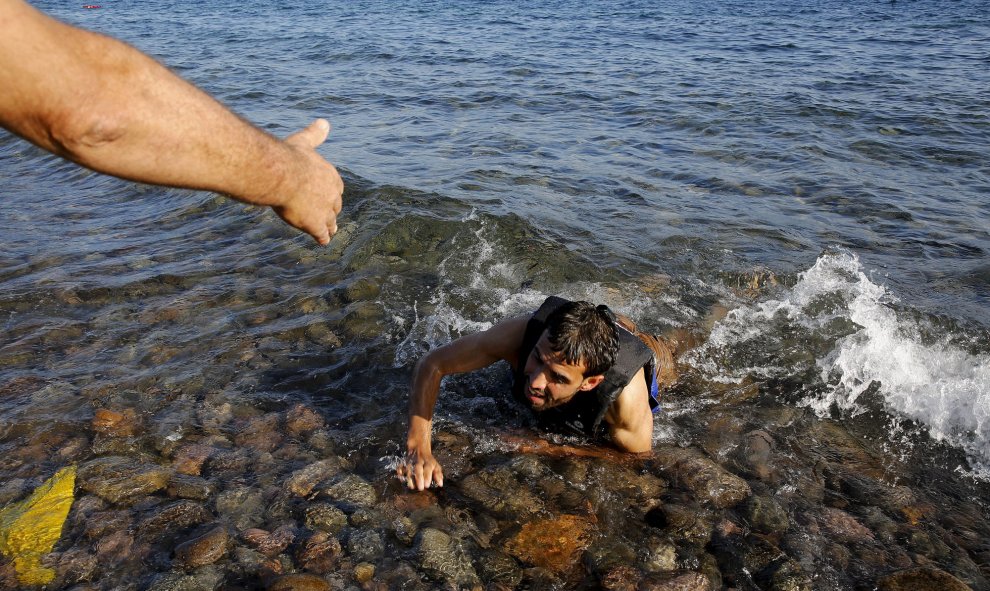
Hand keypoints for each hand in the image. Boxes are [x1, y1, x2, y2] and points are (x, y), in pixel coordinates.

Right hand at [271, 119, 343, 244]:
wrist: (281, 174)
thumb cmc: (289, 157)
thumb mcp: (304, 142)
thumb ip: (315, 134)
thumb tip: (324, 121)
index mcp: (330, 175)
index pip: (336, 187)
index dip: (331, 192)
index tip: (330, 197)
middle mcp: (332, 194)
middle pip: (335, 205)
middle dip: (331, 210)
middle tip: (331, 217)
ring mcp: (325, 210)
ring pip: (330, 221)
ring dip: (330, 226)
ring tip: (330, 231)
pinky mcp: (315, 224)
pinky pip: (322, 234)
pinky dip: (322, 237)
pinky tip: (323, 242)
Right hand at [397, 444, 443, 490]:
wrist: (419, 446)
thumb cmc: (428, 460)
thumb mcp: (435, 465)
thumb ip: (438, 475)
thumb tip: (440, 484)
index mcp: (428, 462)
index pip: (428, 468)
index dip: (427, 477)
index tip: (427, 485)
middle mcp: (419, 461)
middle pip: (418, 469)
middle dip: (419, 478)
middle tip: (420, 488)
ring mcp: (411, 460)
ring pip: (409, 468)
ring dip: (410, 478)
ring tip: (412, 487)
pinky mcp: (404, 461)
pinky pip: (401, 465)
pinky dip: (400, 470)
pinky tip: (401, 477)